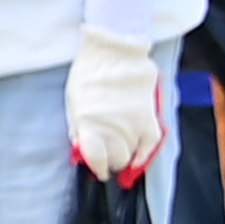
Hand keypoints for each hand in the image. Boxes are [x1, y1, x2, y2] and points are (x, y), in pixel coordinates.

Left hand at [68, 29, 164, 181]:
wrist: (115, 53)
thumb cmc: (89, 74)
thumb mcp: (73, 101)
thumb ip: (77, 127)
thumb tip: (80, 148)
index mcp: (88, 122)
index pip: (95, 157)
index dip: (97, 167)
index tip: (99, 170)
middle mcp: (112, 126)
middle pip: (116, 158)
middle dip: (112, 162)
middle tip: (110, 159)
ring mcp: (132, 122)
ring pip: (133, 153)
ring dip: (127, 158)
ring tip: (122, 156)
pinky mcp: (149, 115)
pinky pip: (152, 142)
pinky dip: (146, 154)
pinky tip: (139, 159)